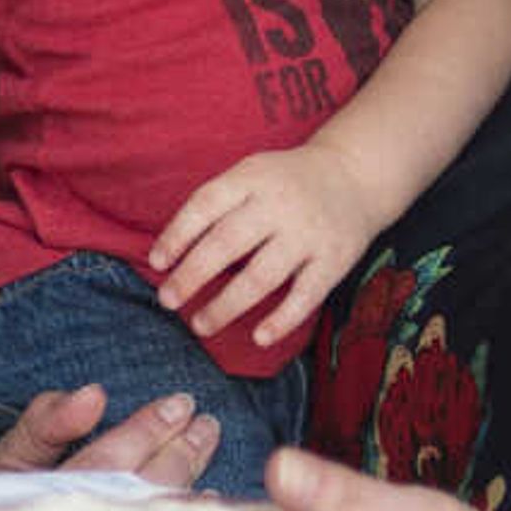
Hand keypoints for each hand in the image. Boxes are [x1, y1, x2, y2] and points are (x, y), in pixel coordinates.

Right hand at [0, 383, 222, 487]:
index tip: (179, 404)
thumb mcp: (14, 454)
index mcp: (58, 493)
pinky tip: (208, 497)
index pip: (115, 455)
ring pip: (164, 508)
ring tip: (206, 441)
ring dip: (191, 472)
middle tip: (205, 422)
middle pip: (149, 481)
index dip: (151, 427)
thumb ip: (48, 420)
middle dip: (182, 447)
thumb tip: (94, 396)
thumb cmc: (5, 504)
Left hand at [146, 142, 382, 350]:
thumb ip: (217, 203)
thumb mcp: (250, 173)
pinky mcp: (334, 260)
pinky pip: (306, 296)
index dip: (177, 236)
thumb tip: (171, 251)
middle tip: (167, 301)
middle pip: (227, 244)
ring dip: (226, 305)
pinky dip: (282, 320)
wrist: (355, 174)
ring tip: (199, 325)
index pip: (205, 206)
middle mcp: (279, 205)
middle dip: (192, 276)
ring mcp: (308, 234)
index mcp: (251, 179)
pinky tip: (259, 337)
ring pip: (261, 276)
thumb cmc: (286, 182)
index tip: (156, 264)